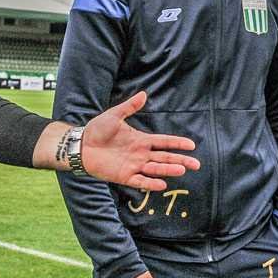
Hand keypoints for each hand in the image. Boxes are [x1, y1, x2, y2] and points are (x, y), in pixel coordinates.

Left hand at [82, 91, 198, 190]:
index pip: (163, 142)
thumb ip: (129, 107)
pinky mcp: (124, 176)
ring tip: (182, 170)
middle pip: (165, 158)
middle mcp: (140, 154)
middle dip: (180, 160)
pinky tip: (162, 184)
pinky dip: (151, 183)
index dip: (177, 143)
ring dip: (169, 170)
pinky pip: (140, 181)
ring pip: (156, 169)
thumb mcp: (115, 115)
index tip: (191, 145)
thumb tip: (143, 93)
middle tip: (196, 164)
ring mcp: (133, 166)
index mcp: (140, 140)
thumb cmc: (97, 130)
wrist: (81, 145)